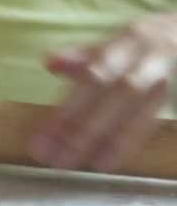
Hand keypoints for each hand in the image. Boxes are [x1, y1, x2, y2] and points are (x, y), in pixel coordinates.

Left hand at [30, 13, 176, 172]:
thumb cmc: (143, 48)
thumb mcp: (114, 45)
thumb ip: (81, 58)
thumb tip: (50, 62)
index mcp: (127, 41)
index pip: (93, 77)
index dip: (67, 110)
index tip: (41, 139)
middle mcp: (148, 58)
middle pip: (113, 94)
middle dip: (81, 129)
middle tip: (55, 158)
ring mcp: (165, 78)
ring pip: (134, 110)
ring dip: (105, 140)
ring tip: (79, 164)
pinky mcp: (173, 97)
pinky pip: (151, 123)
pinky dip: (128, 144)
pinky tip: (106, 162)